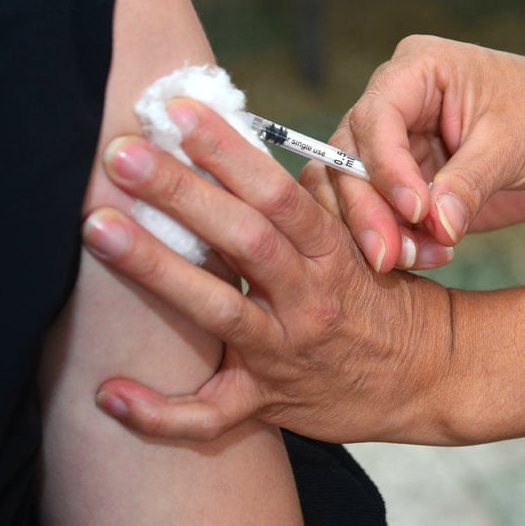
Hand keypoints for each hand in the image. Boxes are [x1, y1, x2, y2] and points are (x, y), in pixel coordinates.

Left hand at [81, 99, 457, 443]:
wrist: (426, 375)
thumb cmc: (379, 293)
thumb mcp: (361, 235)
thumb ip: (312, 193)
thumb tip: (252, 143)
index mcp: (331, 249)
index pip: (276, 192)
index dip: (227, 150)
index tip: (178, 110)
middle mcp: (308, 297)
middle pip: (242, 238)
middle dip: (179, 192)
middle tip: (119, 154)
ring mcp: (285, 353)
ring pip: (218, 311)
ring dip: (155, 268)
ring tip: (98, 228)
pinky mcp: (267, 402)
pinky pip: (211, 416)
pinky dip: (160, 411)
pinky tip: (108, 393)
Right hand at [328, 35, 524, 272]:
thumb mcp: (514, 144)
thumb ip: (469, 183)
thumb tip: (434, 225)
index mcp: (416, 71)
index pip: (375, 119)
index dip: (385, 168)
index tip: (416, 210)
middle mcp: (397, 105)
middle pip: (348, 159)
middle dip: (366, 211)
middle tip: (390, 256)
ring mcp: (400, 145)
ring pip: (355, 192)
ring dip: (377, 232)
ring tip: (418, 258)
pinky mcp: (410, 182)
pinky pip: (384, 216)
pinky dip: (398, 241)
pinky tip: (431, 256)